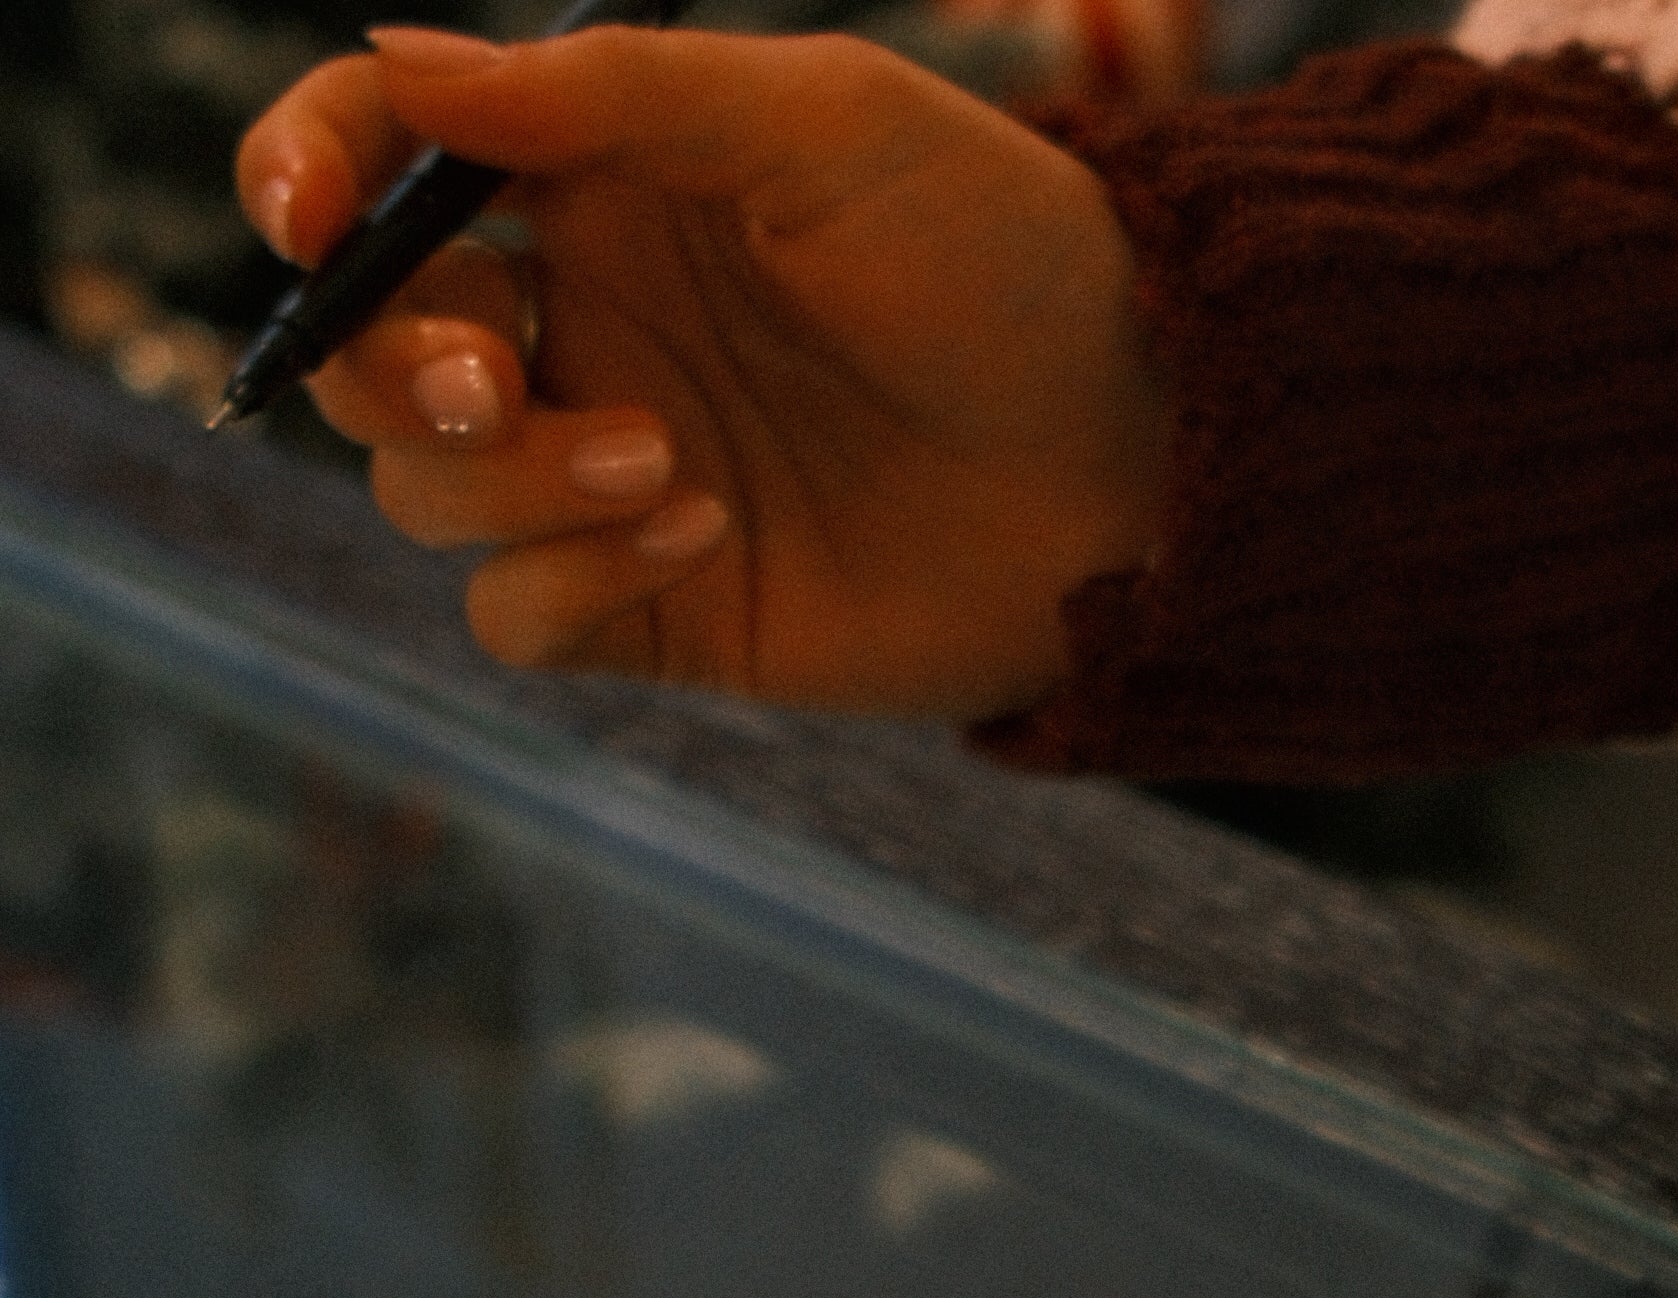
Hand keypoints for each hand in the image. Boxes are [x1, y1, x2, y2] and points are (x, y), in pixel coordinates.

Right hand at [234, 24, 1167, 708]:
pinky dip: (567, 575)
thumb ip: (606, 94)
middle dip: (390, 365)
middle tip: (494, 379)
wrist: (1139, 455)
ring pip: (429, 489)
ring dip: (511, 479)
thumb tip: (397, 65)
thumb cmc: (1006, 260)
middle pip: (371, 351)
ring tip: (670, 463)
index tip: (299, 222)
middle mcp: (583, 326)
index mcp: (597, 186)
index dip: (304, 179)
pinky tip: (701, 532)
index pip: (383, 165)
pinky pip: (515, 613)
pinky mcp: (658, 610)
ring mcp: (611, 474)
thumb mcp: (816, 122)